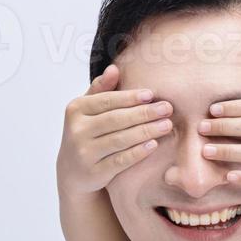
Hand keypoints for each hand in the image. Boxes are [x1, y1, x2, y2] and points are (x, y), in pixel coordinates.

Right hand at [56, 63, 172, 195]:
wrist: (73, 171)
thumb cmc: (87, 133)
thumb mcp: (88, 110)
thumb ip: (101, 89)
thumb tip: (114, 68)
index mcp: (75, 109)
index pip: (106, 100)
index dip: (130, 97)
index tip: (151, 94)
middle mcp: (76, 130)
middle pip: (115, 119)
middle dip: (144, 113)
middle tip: (167, 109)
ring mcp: (84, 153)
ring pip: (120, 140)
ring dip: (146, 131)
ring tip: (167, 125)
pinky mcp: (94, 172)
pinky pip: (120, 161)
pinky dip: (138, 152)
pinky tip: (154, 144)